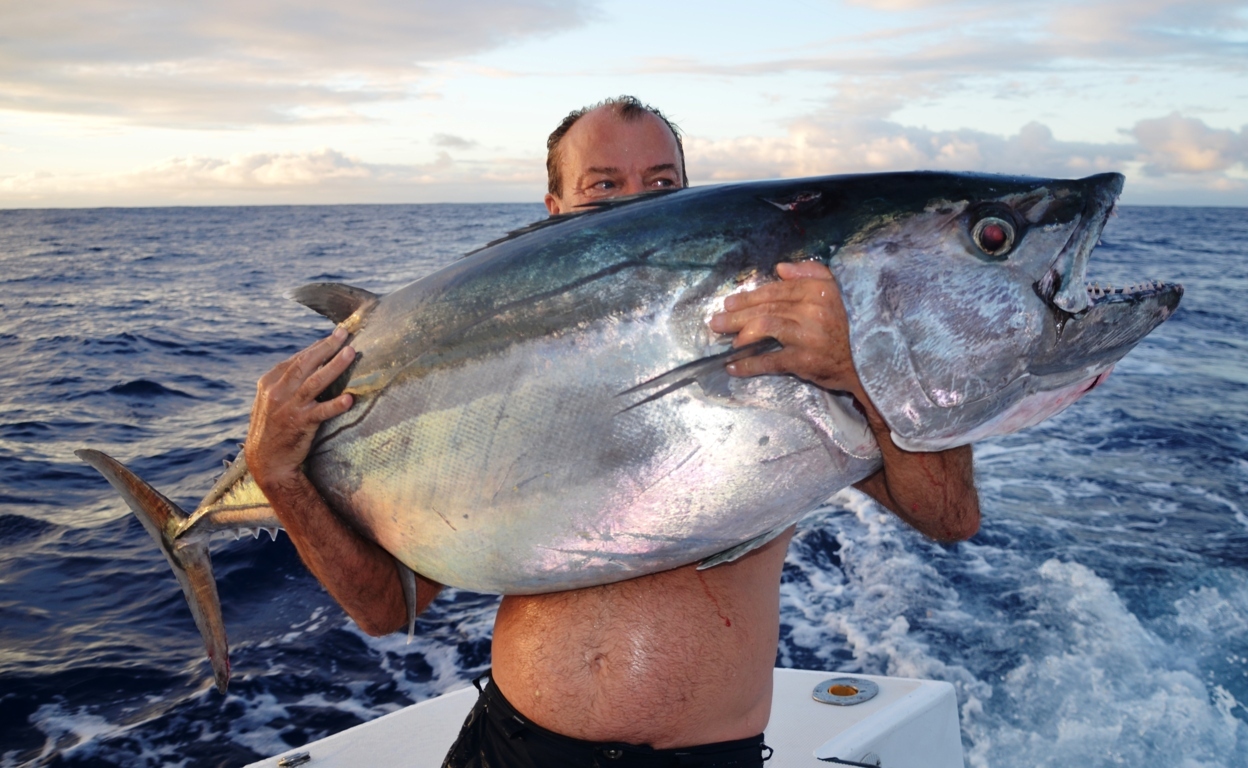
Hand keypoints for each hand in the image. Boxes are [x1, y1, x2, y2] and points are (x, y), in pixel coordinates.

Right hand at [246, 327, 355, 492]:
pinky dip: (335, 405)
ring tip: (350, 353)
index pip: (297, 359)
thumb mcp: (271, 400)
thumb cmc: (273, 427)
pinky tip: (349, 399)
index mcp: (270, 382)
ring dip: (334, 366)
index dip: (318, 346)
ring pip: (314, 382)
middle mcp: (278, 392)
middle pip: (306, 363)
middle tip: (345, 334)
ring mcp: (289, 407)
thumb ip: (287, 382)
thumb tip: (311, 361)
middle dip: (327, 346)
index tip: (336, 335)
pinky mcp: (300, 424)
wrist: (266, 461)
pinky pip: (320, 412)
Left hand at [709, 261, 863, 397]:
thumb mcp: (837, 291)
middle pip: (766, 308)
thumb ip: (811, 273)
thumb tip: (780, 269)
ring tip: (725, 340)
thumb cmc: (850, 325)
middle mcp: (812, 310)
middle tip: (716, 322)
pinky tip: (734, 367)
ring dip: (741, 334)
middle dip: (737, 315)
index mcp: (818, 290)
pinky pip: (771, 361)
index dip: (750, 297)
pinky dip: (750, 365)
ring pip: (766, 328)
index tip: (730, 303)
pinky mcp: (805, 360)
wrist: (869, 361)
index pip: (776, 291)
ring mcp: (808, 335)